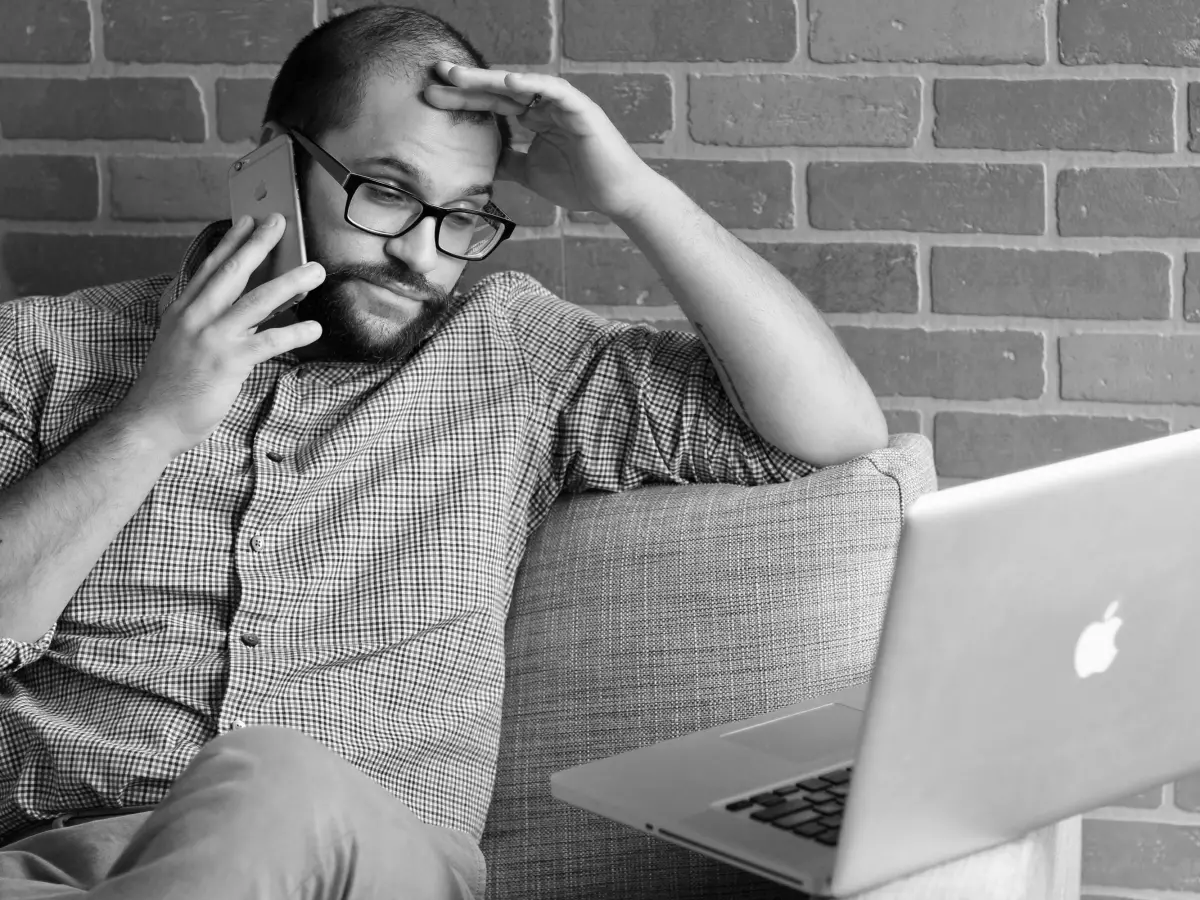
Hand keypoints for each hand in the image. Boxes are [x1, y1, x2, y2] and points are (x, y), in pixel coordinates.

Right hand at [117, 214, 325, 457]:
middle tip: (280, 221)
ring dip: (290, 282)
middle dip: (259, 244)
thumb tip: (254, 311)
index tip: (247, 219)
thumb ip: (213, 324)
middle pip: (233, 272)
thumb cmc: (170, 387)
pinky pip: (269, 342)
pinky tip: (314, 328)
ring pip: (257, 301)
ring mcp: (211, 338)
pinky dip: (295, 332)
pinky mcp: (228, 362)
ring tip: (315, 270)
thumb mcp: (184, 344)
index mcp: (182, 310)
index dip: (230, 242)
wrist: (151, 421)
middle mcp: (195, 317)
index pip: (209, 267)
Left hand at [424, 61, 661, 221]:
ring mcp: (563, 104)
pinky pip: (555, 90)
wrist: (615, 197)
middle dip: (467, 82)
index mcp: (534, 117)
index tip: (431, 96)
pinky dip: (533, 85)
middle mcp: (546, 106)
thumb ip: (508, 163)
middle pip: (499, 89)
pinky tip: (508, 82)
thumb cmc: (581, 184)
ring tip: (459, 76)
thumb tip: (483, 164)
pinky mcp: (581, 109)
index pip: (492, 104)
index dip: (463, 99)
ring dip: (489, 79)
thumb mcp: (531, 173)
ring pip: (522, 85)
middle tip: (435, 73)